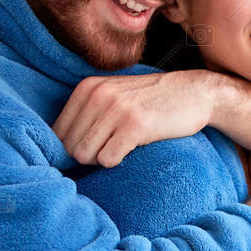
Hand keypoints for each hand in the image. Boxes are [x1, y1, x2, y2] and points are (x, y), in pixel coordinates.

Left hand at [53, 69, 213, 165]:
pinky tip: (131, 150)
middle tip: (109, 151)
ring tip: (119, 150)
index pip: (57, 132)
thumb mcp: (114, 97)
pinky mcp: (135, 125)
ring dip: (100, 161)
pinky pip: (107, 159)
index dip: (70, 149)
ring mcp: (116, 109)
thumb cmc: (152, 101)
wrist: (194, 93)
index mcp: (87, 88)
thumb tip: (59, 151)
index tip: (91, 151)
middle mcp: (98, 95)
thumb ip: (87, 115)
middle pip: (69, 146)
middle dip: (86, 157)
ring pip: (84, 155)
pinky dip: (116, 162)